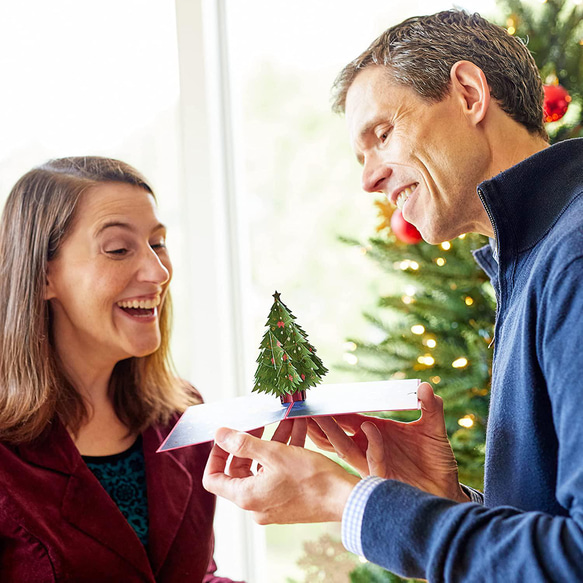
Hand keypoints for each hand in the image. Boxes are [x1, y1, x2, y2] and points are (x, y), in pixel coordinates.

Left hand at [203, 419, 359, 523]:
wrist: (345, 500)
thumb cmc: (311, 479)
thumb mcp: (274, 454)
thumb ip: (243, 443)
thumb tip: (219, 434)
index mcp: (246, 497)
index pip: (213, 478)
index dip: (215, 455)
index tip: (226, 437)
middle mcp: (256, 505)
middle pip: (239, 470)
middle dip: (250, 442)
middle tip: (259, 423)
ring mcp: (272, 504)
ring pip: (263, 467)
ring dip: (272, 442)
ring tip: (285, 420)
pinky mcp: (288, 500)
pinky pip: (278, 473)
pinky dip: (284, 453)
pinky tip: (297, 430)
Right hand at [308, 382, 466, 501]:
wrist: (446, 489)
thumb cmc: (435, 460)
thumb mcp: (433, 428)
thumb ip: (430, 407)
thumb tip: (426, 387)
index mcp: (374, 431)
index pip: (347, 418)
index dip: (332, 409)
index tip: (317, 397)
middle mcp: (368, 446)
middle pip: (336, 434)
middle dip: (320, 422)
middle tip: (303, 408)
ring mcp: (372, 463)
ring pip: (343, 448)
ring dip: (331, 433)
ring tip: (318, 418)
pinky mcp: (383, 477)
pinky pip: (372, 460)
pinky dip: (371, 443)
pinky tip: (370, 426)